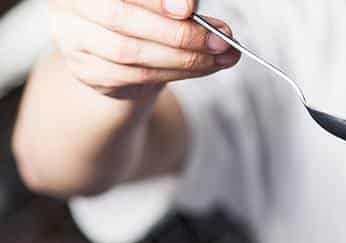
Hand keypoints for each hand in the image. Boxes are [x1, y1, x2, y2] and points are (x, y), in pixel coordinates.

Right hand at [49, 0, 239, 99]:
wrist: (120, 48)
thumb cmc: (142, 13)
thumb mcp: (157, 3)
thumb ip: (175, 4)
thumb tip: (206, 21)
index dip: (154, 0)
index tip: (188, 9)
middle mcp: (71, 7)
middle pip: (121, 19)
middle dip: (177, 32)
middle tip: (219, 40)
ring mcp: (74, 42)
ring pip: (130, 53)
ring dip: (182, 58)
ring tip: (218, 57)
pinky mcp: (88, 72)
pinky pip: (135, 76)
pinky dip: (174, 73)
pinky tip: (200, 68)